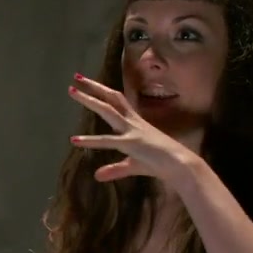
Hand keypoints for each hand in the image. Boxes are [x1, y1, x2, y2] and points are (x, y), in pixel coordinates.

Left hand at [67, 73, 193, 183]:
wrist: (180, 165)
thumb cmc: (161, 163)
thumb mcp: (132, 165)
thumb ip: (114, 169)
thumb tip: (96, 175)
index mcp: (135, 122)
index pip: (117, 101)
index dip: (103, 91)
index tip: (88, 83)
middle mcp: (132, 122)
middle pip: (111, 99)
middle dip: (94, 87)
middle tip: (76, 77)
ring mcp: (131, 131)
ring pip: (107, 111)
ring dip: (89, 101)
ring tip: (72, 91)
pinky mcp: (131, 144)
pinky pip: (107, 141)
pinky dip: (90, 141)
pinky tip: (75, 141)